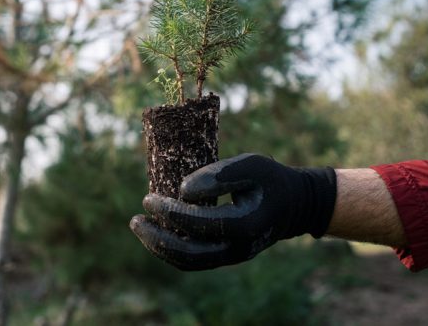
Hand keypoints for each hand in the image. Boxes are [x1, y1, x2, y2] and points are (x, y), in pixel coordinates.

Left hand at [129, 153, 336, 270]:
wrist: (292, 205)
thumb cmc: (270, 179)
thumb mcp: (251, 165)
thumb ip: (219, 174)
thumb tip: (183, 190)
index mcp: (245, 225)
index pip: (200, 224)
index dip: (171, 213)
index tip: (150, 198)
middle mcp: (238, 248)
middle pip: (190, 254)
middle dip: (157, 238)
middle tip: (135, 218)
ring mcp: (231, 257)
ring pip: (188, 262)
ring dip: (159, 247)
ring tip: (139, 226)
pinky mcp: (224, 256)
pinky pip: (193, 261)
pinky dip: (170, 251)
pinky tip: (154, 233)